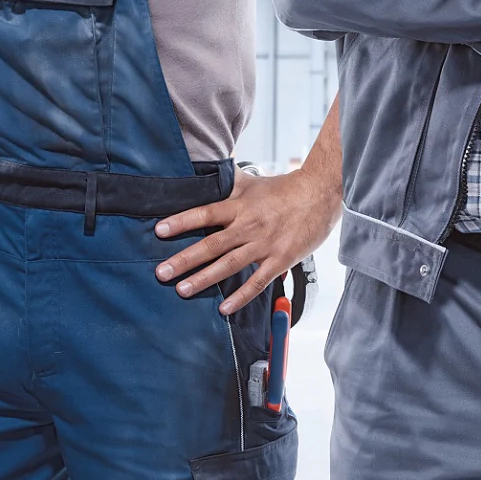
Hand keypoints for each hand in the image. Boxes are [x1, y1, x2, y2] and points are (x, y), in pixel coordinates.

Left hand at [155, 100, 342, 314]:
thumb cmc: (286, 188)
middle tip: (161, 272)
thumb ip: (229, 182)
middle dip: (185, 259)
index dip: (182, 221)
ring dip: (205, 278)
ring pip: (230, 264)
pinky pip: (258, 281)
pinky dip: (241, 295)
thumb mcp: (254, 182)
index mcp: (240, 206)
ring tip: (182, 290)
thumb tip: (207, 171)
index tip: (159, 232)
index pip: (205, 213)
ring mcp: (265, 244)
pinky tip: (224, 308)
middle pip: (212, 244)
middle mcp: (249, 225)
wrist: (321, 193)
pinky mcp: (281, 259)